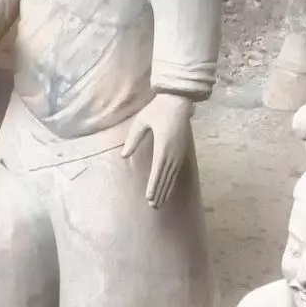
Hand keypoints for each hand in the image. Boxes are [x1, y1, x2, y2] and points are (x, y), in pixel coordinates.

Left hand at [123, 92, 193, 206]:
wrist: (179, 100)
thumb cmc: (158, 109)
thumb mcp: (141, 122)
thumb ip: (133, 139)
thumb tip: (123, 156)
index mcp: (163, 147)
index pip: (157, 172)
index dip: (153, 186)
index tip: (149, 198)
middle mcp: (172, 153)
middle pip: (166, 177)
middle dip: (159, 192)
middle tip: (153, 206)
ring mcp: (179, 152)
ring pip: (172, 175)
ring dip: (166, 189)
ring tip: (160, 201)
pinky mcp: (182, 149)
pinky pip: (176, 169)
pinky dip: (172, 180)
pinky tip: (169, 186)